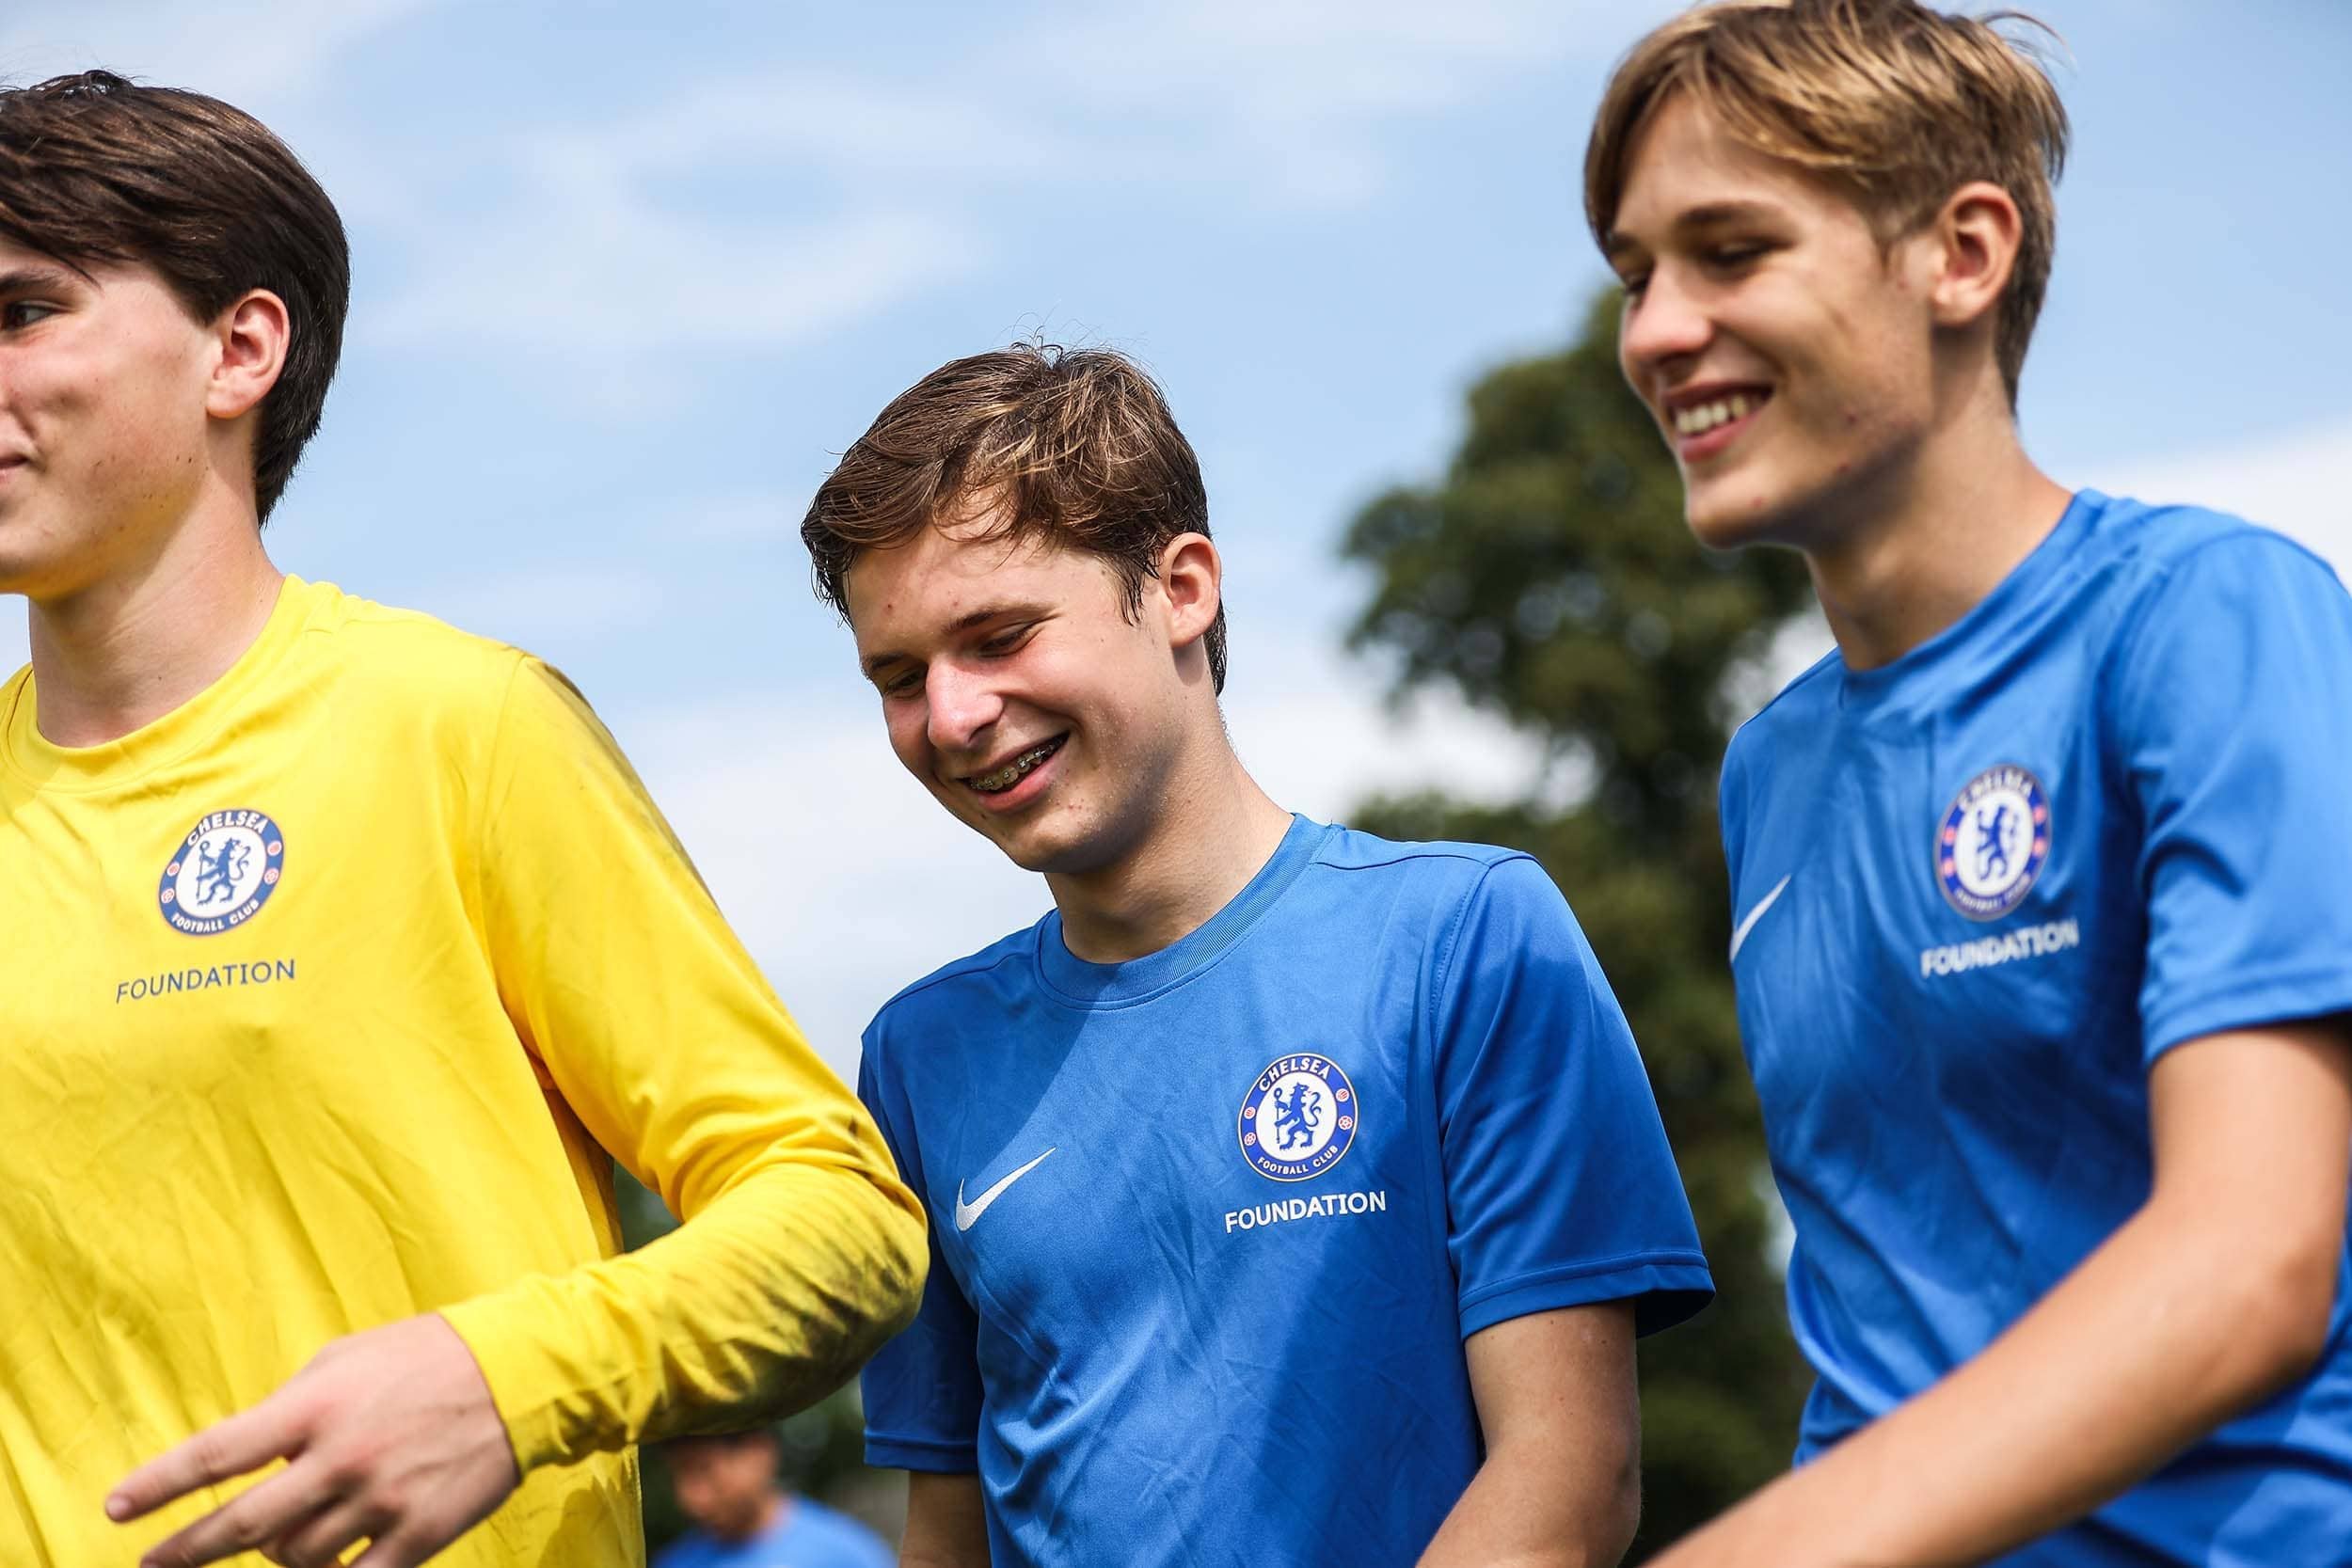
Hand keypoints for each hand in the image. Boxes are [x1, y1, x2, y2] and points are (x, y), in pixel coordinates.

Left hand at [109, 1313, 521, 1567]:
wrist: (522, 1374)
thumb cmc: (427, 1355)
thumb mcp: (347, 1358)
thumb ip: (293, 1405)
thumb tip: (250, 1453)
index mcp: (316, 1406)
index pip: (216, 1454)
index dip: (158, 1485)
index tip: (115, 1509)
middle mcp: (339, 1458)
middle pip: (240, 1525)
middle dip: (184, 1553)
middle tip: (151, 1566)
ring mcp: (379, 1501)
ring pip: (294, 1558)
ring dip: (274, 1556)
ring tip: (276, 1543)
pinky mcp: (419, 1533)